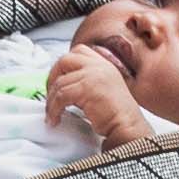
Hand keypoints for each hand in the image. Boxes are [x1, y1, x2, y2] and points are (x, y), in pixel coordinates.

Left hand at [41, 48, 158, 151]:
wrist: (127, 126)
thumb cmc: (116, 115)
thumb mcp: (104, 88)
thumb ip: (88, 79)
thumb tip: (63, 84)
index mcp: (104, 64)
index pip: (78, 51)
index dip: (64, 65)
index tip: (58, 81)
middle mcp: (99, 66)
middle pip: (64, 60)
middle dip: (52, 77)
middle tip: (50, 95)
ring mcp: (93, 75)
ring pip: (60, 82)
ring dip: (51, 100)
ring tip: (52, 114)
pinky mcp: (86, 88)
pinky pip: (61, 96)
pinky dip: (54, 109)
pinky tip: (55, 118)